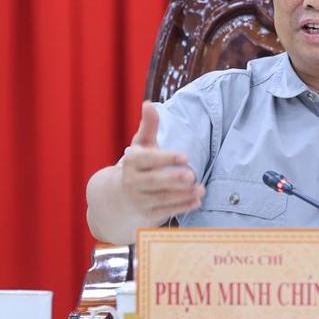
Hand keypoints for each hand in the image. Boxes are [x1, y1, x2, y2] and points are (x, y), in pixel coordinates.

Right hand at [121, 101, 204, 222]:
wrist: (117, 197)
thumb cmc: (137, 165)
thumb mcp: (141, 144)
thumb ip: (148, 126)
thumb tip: (148, 103)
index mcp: (131, 162)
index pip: (147, 159)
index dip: (165, 158)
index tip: (185, 156)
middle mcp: (132, 182)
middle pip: (153, 181)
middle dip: (172, 178)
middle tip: (191, 175)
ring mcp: (139, 200)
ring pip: (161, 198)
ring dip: (182, 194)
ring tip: (201, 188)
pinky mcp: (147, 214)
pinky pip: (165, 211)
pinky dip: (181, 207)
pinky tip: (197, 201)